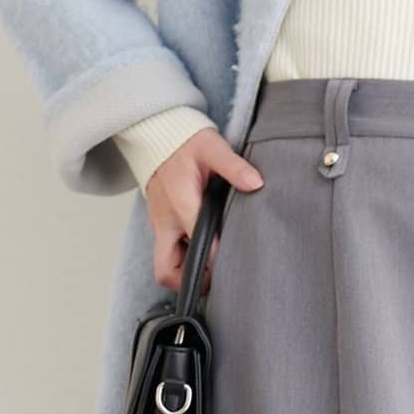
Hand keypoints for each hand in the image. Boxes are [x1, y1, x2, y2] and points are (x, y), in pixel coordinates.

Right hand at [146, 130, 262, 291]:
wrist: (157, 132)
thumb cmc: (185, 140)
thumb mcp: (212, 147)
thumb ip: (234, 167)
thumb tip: (256, 183)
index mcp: (181, 205)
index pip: (199, 248)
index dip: (217, 264)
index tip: (235, 266)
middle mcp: (165, 221)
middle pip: (166, 270)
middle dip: (189, 281)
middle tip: (216, 278)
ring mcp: (159, 224)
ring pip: (165, 264)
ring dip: (186, 272)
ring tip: (214, 266)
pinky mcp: (159, 223)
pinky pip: (168, 252)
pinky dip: (183, 258)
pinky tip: (205, 250)